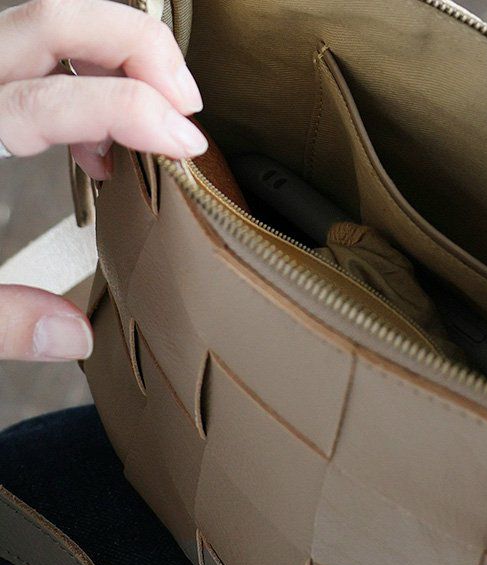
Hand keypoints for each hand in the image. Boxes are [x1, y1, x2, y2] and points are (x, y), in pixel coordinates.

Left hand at [0, 0, 207, 361]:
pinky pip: (21, 60)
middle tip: (186, 102)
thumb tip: (73, 334)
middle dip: (138, 49)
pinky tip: (90, 141)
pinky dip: (76, 85)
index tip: (186, 149)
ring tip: (152, 113)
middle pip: (53, 19)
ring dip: (112, 56)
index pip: (58, 97)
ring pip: (39, 24)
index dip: (138, 114)